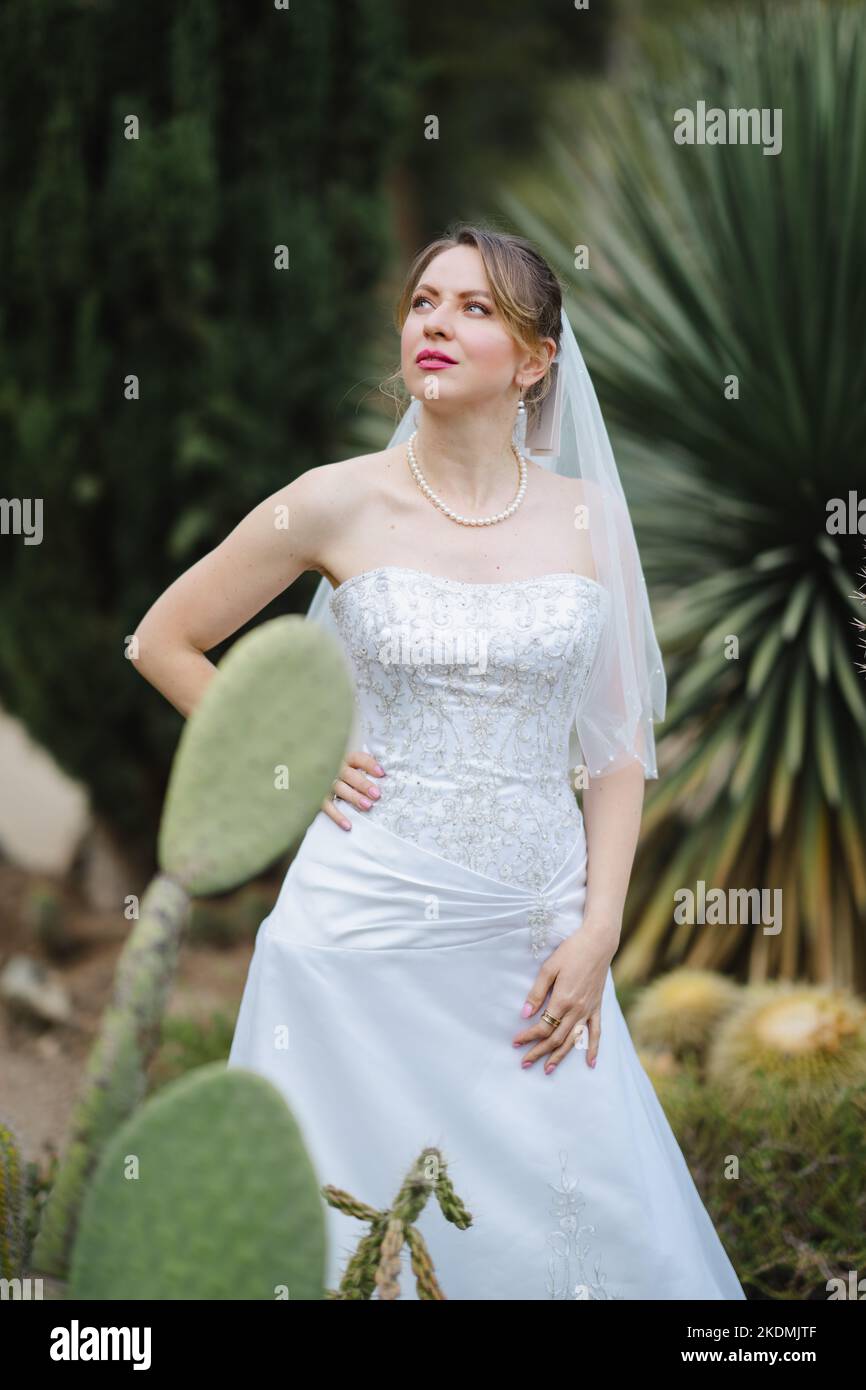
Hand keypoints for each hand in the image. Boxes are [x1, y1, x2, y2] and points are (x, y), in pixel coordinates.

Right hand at [321, 750, 385, 830]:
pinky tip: (348, 825)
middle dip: (363, 784)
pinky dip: (337, 816)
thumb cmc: (336, 771)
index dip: (369, 764)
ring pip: (339, 789)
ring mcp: (324, 783)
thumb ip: (362, 767)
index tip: (381, 773)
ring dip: (353, 797)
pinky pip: (327, 807)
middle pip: (349, 775)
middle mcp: (334, 769)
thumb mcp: (348, 765)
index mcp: (343, 758)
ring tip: (367, 806)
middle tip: (377, 794)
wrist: (306, 774)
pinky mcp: (317, 797)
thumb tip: (383, 774)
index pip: (357, 758)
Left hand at [512, 919, 616, 1074]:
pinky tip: (590, 1063)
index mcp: (562, 1000)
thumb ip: (536, 993)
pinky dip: (593, 1049)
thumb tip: (525, 1014)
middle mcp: (577, 1010)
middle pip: (555, 1038)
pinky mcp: (597, 1007)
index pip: (542, 1027)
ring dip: (560, 1056)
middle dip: (539, 1052)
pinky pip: (596, 1032)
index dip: (528, 1037)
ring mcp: (589, 1010)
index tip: (515, 1043)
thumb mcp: (549, 968)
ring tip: (547, 1069)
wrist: (598, 943)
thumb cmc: (571, 951)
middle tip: (524, 1063)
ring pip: (573, 1040)